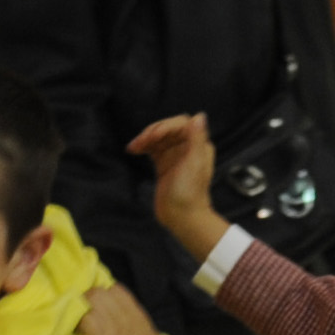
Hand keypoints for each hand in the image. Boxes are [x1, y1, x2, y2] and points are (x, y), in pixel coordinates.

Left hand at [80, 285, 185, 334]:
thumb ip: (141, 330)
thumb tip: (136, 330)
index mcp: (137, 315)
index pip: (116, 290)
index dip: (103, 295)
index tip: (98, 305)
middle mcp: (125, 316)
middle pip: (99, 293)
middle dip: (88, 300)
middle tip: (84, 313)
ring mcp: (114, 326)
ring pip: (90, 303)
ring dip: (81, 311)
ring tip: (80, 323)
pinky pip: (86, 320)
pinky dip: (79, 324)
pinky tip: (80, 334)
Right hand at [126, 114, 228, 261]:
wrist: (181, 217)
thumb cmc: (189, 192)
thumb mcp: (193, 164)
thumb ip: (196, 139)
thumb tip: (200, 116)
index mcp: (198, 145)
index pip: (182, 123)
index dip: (166, 126)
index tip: (153, 137)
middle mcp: (188, 147)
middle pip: (168, 128)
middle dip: (153, 132)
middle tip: (141, 142)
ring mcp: (174, 156)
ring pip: (159, 138)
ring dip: (145, 139)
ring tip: (134, 147)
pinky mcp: (163, 164)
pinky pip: (153, 148)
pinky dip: (143, 146)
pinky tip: (134, 150)